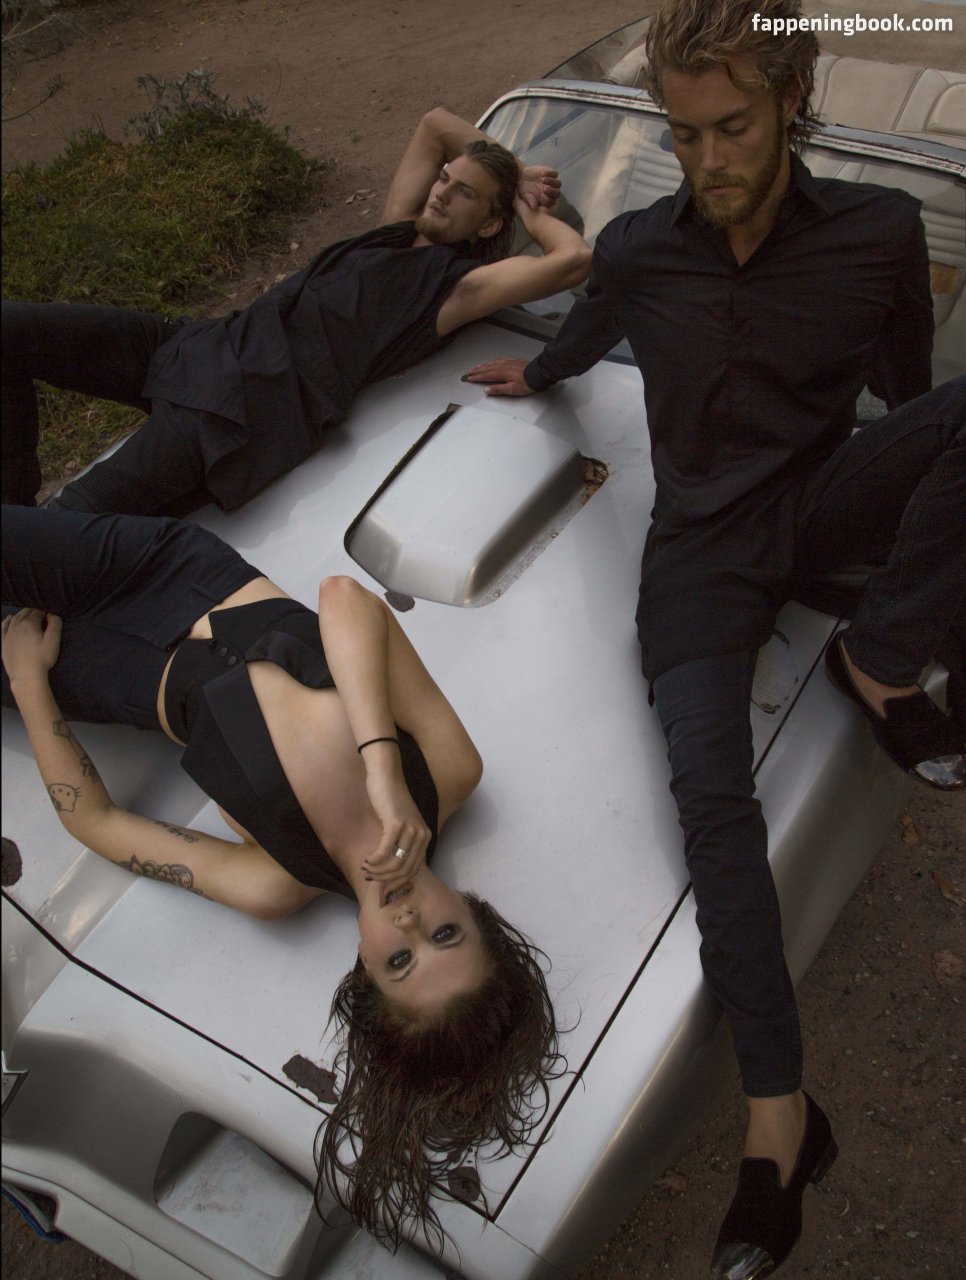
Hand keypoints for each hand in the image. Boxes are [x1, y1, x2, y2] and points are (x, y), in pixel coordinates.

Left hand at [1, 609, 62, 682]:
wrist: (26, 676)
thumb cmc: (42, 659)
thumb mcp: (53, 641)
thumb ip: (55, 624)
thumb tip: (52, 613)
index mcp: (29, 623)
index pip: (38, 611)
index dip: (46, 612)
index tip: (51, 616)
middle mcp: (16, 626)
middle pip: (26, 613)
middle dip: (35, 612)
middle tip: (43, 617)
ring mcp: (8, 634)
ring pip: (15, 618)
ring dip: (23, 614)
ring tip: (31, 616)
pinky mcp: (3, 643)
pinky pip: (3, 627)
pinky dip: (6, 621)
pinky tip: (9, 618)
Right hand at [360, 768, 430, 886]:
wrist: (386, 776)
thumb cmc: (390, 800)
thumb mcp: (402, 824)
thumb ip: (401, 844)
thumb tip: (391, 871)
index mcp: (425, 837)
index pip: (414, 870)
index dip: (397, 882)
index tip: (382, 885)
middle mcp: (422, 835)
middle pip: (405, 871)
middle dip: (386, 879)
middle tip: (370, 877)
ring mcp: (410, 830)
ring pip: (395, 865)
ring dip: (378, 871)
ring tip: (366, 868)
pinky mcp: (396, 824)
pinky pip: (384, 852)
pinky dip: (374, 860)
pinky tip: (367, 859)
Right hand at [462, 357, 533, 396]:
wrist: (537, 374)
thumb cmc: (527, 383)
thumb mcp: (511, 390)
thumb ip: (498, 389)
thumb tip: (487, 390)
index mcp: (501, 373)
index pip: (485, 376)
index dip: (476, 377)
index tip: (469, 378)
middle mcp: (503, 366)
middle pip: (486, 368)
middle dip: (477, 371)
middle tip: (469, 372)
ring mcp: (507, 362)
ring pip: (491, 363)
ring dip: (483, 365)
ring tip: (477, 367)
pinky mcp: (512, 361)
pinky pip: (498, 359)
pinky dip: (492, 361)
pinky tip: (491, 362)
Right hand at [517, 164, 560, 210]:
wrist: (522, 177)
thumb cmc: (525, 190)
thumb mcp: (526, 196)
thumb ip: (530, 201)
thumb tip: (533, 207)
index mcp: (546, 199)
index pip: (551, 201)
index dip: (547, 200)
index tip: (541, 196)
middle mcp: (551, 192)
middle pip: (557, 193)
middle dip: (552, 191)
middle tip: (545, 189)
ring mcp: (552, 183)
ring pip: (558, 184)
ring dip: (552, 182)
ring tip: (543, 180)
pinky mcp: (551, 174)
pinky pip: (555, 174)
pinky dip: (550, 173)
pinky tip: (543, 173)